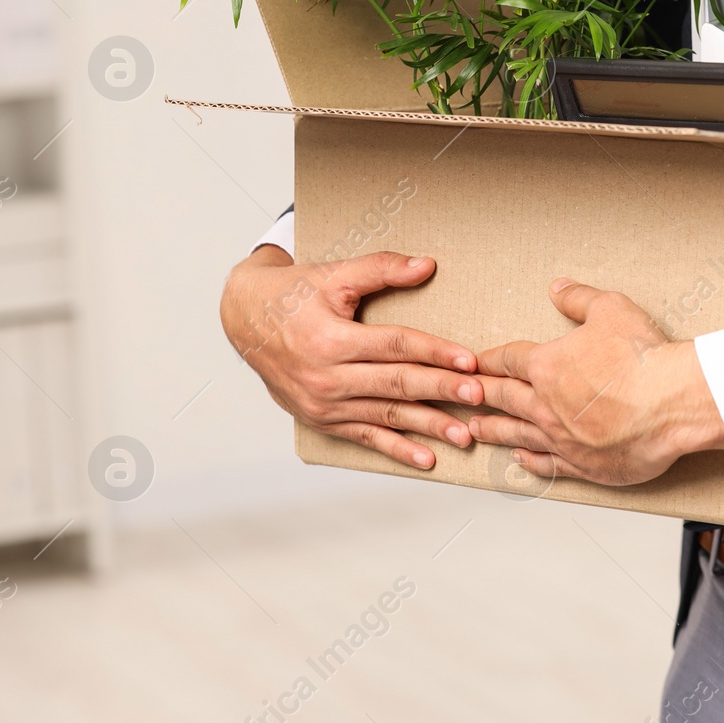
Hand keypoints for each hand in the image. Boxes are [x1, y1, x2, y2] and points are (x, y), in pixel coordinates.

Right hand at [220, 245, 481, 469]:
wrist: (244, 320)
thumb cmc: (292, 295)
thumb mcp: (334, 274)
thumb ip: (381, 268)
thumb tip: (427, 265)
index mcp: (330, 338)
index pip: (394, 345)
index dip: (434, 352)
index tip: (469, 360)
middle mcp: (325, 376)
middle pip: (396, 384)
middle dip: (441, 390)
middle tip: (479, 396)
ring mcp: (323, 403)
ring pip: (386, 416)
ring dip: (428, 426)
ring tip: (465, 434)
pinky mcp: (322, 420)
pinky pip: (365, 437)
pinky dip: (397, 449)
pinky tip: (428, 458)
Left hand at [469, 279, 723, 484]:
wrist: (672, 402)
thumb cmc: (644, 359)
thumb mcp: (611, 310)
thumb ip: (580, 299)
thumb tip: (560, 289)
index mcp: (547, 366)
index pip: (507, 360)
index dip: (489, 359)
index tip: (475, 363)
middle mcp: (546, 405)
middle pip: (501, 398)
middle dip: (478, 395)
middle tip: (460, 397)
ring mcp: (561, 438)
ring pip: (515, 434)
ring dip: (491, 431)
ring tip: (474, 431)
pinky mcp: (583, 464)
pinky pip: (546, 465)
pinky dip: (529, 461)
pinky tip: (519, 460)